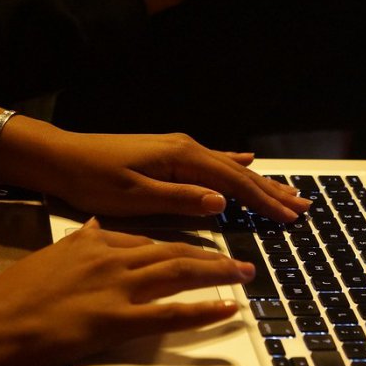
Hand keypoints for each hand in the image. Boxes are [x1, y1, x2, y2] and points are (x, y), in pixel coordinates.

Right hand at [0, 220, 253, 365]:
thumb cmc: (16, 294)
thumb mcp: (50, 254)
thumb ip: (80, 238)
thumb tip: (95, 224)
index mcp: (98, 242)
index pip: (151, 240)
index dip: (181, 247)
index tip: (201, 252)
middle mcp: (115, 259)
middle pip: (174, 252)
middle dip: (211, 256)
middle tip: (238, 260)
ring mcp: (118, 288)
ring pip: (179, 273)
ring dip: (217, 273)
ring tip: (243, 273)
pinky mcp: (118, 320)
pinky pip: (171, 313)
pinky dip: (203, 309)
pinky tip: (226, 307)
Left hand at [27, 131, 308, 220]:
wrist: (63, 157)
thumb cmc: (94, 179)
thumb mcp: (136, 196)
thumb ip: (181, 198)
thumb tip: (222, 202)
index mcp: (182, 158)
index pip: (233, 182)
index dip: (263, 201)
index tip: (289, 217)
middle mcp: (187, 148)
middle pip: (239, 172)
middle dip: (272, 190)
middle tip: (302, 204)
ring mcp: (180, 149)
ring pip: (230, 166)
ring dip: (259, 180)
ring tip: (286, 189)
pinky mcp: (171, 154)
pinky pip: (213, 159)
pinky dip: (234, 163)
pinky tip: (247, 158)